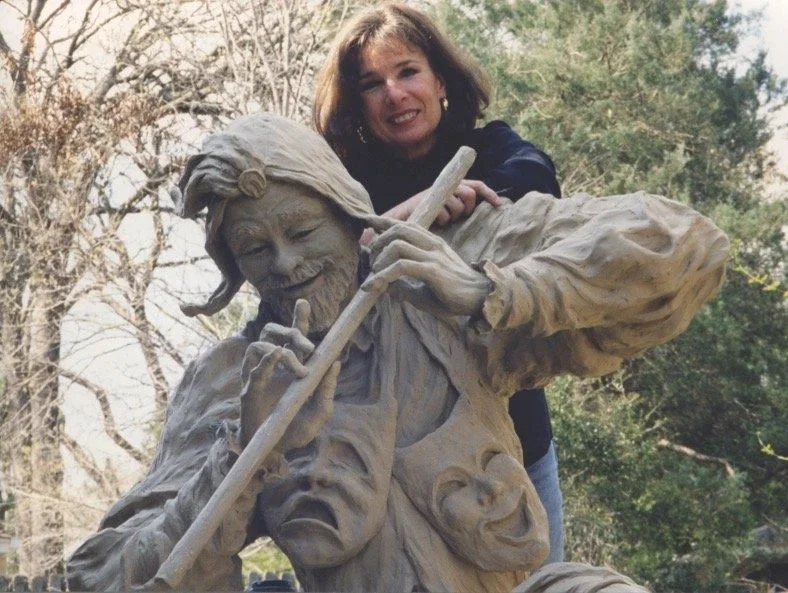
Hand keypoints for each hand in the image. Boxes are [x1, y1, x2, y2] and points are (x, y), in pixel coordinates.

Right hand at [240, 299, 339, 451]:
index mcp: (291, 367)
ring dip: (282, 351)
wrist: (275, 453)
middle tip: (309, 348)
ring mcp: (258, 377)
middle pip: (273, 332)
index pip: (293, 336)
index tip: (304, 303)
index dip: (297, 319)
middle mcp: (273, 367)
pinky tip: (277, 357)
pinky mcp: (249, 391)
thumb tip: (336, 362)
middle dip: (291, 331)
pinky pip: (254, 369)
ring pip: (259, 345)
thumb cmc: (295, 431)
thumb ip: (327, 389)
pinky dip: (266, 360)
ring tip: (299, 369)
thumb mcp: (320, 412)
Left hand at [362, 219, 491, 317]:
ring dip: (379, 260)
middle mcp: (432, 244)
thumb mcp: (424, 286)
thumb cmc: (454, 295)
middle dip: (378, 242)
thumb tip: (383, 285)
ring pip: (397, 245)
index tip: (367, 222)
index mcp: (432, 244)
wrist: (480, 299)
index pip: (405, 225)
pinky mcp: (433, 271)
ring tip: (375, 276)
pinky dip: (384, 275)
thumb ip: (404, 283)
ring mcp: (433, 256)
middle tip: (371, 262)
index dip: (383, 221)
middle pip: (398, 229)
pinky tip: (377, 286)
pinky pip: (402, 267)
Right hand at [384, 180, 502, 225]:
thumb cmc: (426, 216)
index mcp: (452, 186)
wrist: (400, 218)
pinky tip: (434, 220)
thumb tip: (479, 211)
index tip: (499, 204)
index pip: (476, 185)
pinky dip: (442, 220)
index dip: (489, 193)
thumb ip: (460, 207)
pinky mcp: (429, 199)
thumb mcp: (447, 210)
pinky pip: (445, 213)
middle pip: (469, 194)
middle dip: (467, 208)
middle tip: (457, 216)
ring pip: (458, 205)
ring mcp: (437, 191)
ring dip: (452, 216)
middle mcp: (446, 185)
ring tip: (441, 219)